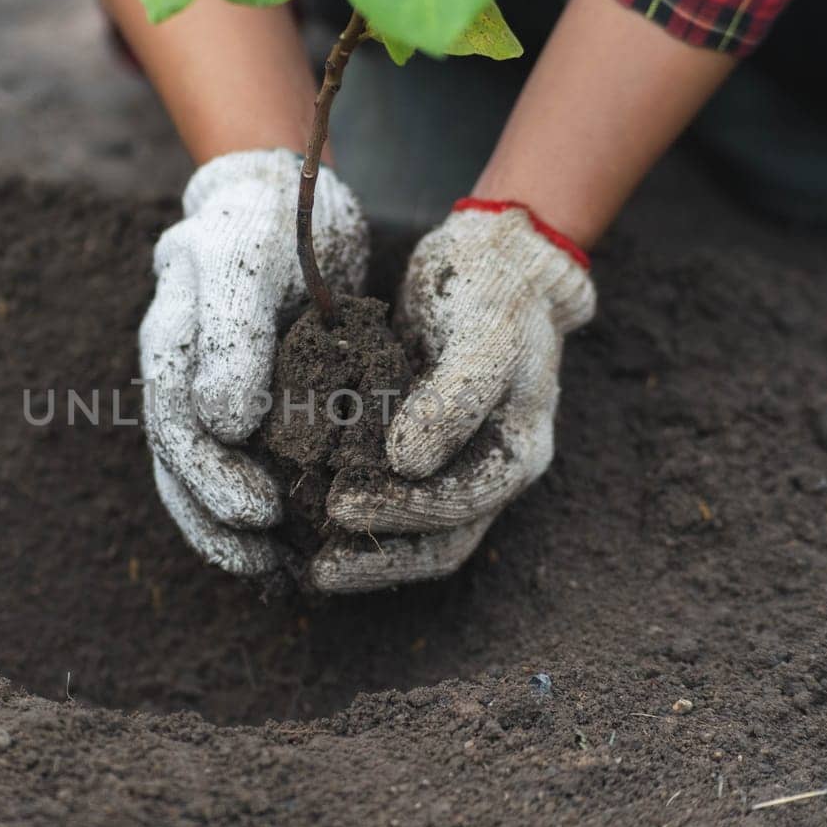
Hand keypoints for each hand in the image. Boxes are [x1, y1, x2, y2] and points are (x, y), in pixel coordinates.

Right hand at [142, 149, 366, 576]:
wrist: (280, 194)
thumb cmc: (266, 220)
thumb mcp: (248, 261)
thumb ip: (230, 336)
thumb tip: (222, 422)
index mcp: (171, 338)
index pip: (178, 423)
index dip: (212, 476)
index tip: (260, 511)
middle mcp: (179, 371)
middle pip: (180, 459)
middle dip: (217, 514)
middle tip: (266, 555)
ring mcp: (203, 385)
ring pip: (197, 468)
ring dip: (225, 523)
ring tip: (267, 568)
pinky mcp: (242, 395)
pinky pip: (235, 459)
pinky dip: (252, 499)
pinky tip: (284, 537)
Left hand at [312, 199, 593, 592]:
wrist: (493, 256)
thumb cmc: (493, 292)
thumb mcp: (484, 336)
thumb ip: (452, 400)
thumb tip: (408, 464)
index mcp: (517, 453)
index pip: (460, 507)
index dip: (400, 514)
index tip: (339, 507)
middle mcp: (489, 468)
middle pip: (439, 541)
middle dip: (379, 558)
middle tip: (318, 570)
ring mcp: (458, 461)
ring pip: (416, 529)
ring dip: (367, 549)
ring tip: (310, 563)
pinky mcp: (423, 444)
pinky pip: (393, 492)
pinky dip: (359, 507)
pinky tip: (311, 514)